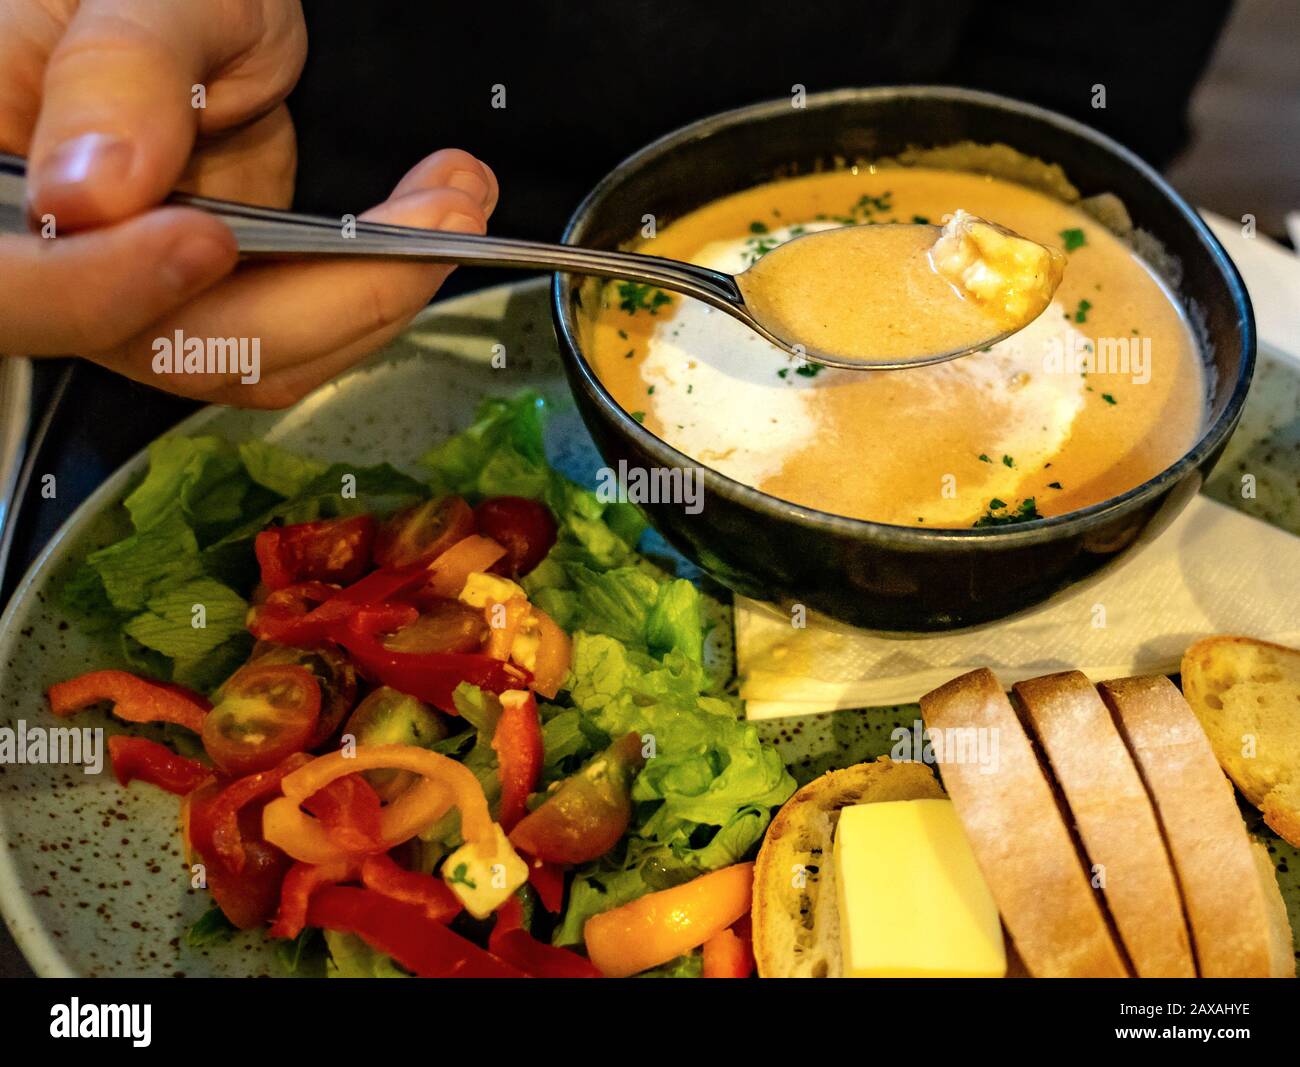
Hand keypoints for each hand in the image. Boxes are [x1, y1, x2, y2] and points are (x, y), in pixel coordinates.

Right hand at [0, 0, 497, 406]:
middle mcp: (62, 262)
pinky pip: (296, 331)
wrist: (199, 5)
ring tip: (456, 199)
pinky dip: (374, 285)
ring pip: (253, 355)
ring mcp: (148, 288)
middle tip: (438, 214)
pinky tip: (430, 217)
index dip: (104, 289)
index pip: (15, 291)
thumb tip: (90, 197)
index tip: (205, 237)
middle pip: (162, 345)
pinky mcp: (220, 295)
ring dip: (375, 293)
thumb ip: (116, 77)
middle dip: (321, 297)